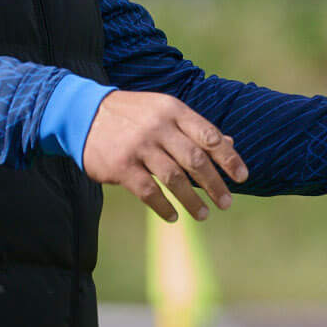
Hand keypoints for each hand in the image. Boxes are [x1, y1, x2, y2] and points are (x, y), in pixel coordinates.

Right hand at [81, 91, 247, 221]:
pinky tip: (173, 215)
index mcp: (173, 110)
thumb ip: (195, 128)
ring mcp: (139, 146)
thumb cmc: (133, 115)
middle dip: (215, 185)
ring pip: (174, 178)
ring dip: (192, 200)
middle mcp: (158, 127)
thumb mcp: (164, 111)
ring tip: (203, 214)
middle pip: (196, 159)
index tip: (242, 178)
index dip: (229, 159)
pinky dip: (163, 206)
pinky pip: (148, 191)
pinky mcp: (121, 166)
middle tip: (227, 203)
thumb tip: (230, 145)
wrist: (83, 113)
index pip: (209, 136)